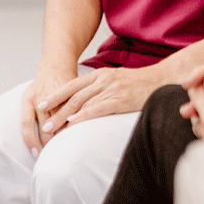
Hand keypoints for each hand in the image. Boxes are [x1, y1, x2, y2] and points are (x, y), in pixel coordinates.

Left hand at [20, 65, 77, 156]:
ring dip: (63, 133)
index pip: (26, 124)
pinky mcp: (71, 92)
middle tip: (52, 154)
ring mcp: (57, 95)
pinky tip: (76, 129)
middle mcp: (41, 98)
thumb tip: (32, 142)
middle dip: (49, 141)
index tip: (35, 153)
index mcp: (28, 99)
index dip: (30, 140)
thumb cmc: (40, 87)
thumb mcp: (29, 97)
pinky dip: (74, 121)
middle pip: (45, 125)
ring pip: (61, 119)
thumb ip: (29, 116)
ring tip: (65, 145)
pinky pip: (72, 110)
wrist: (56, 66)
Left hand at [36, 65, 163, 133]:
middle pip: (74, 96)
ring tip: (52, 128)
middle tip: (43, 123)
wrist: (162, 80)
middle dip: (56, 109)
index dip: (56, 95)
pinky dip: (83, 116)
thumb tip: (84, 103)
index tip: (42, 104)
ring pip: (82, 103)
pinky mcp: (120, 100)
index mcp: (101, 74)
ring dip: (64, 116)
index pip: (73, 85)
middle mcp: (104, 80)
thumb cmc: (140, 83)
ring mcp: (112, 89)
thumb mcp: (117, 80)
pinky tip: (73, 123)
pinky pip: (98, 108)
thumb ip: (101, 88)